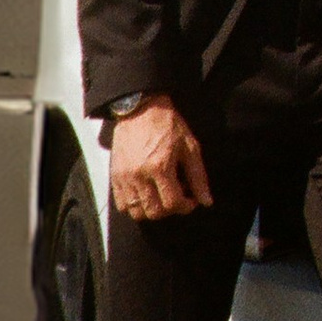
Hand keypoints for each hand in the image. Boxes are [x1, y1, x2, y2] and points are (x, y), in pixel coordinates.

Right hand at [109, 99, 211, 220]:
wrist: (141, 109)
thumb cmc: (168, 125)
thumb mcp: (190, 147)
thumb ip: (198, 176)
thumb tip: (206, 201)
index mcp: (160, 167)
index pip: (172, 203)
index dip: (186, 206)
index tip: (191, 200)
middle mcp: (139, 175)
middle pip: (154, 212)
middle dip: (170, 210)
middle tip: (177, 197)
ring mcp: (124, 177)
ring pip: (136, 211)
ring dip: (152, 210)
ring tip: (161, 196)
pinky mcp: (115, 176)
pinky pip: (122, 204)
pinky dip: (134, 206)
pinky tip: (146, 194)